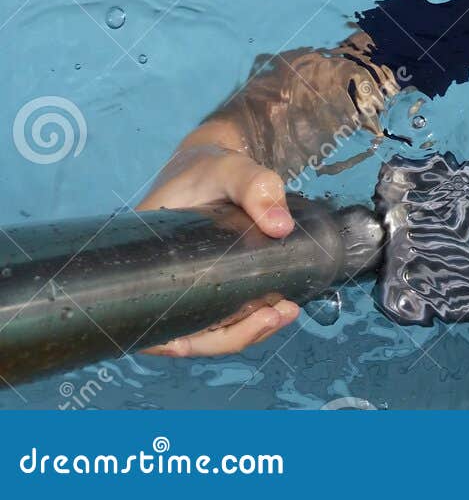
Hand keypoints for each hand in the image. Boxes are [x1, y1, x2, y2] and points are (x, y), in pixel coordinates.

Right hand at [134, 143, 300, 355]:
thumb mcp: (231, 167)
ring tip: (285, 313)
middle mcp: (162, 281)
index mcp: (147, 261)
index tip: (214, 333)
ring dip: (248, 331)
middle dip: (231, 337)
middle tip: (272, 316)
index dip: (175, 341)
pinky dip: (253, 318)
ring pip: (210, 329)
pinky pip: (226, 315)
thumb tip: (281, 227)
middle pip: (185, 334)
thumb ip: (255, 186)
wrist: (215, 162)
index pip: (149, 322)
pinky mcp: (213, 283)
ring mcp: (188, 285)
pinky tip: (283, 308)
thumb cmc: (210, 166)